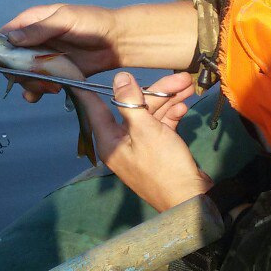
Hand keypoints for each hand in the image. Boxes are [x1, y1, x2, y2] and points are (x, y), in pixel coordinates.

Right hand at [1, 3, 121, 100]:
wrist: (117, 41)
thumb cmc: (92, 23)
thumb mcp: (65, 19)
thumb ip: (39, 29)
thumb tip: (11, 39)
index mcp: (33, 22)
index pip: (6, 35)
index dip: (1, 49)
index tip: (5, 63)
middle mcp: (34, 40)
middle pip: (12, 60)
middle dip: (18, 72)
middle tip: (34, 78)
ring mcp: (43, 58)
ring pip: (23, 75)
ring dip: (29, 83)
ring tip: (46, 87)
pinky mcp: (54, 72)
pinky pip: (38, 83)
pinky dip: (35, 91)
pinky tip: (40, 95)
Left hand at [74, 72, 211, 213]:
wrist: (191, 199)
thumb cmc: (163, 166)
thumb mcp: (146, 130)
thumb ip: (130, 102)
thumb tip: (119, 77)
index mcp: (109, 140)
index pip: (94, 108)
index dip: (89, 89)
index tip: (79, 70)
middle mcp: (121, 142)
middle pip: (133, 107)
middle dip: (157, 91)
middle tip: (180, 78)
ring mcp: (140, 146)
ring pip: (150, 114)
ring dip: (169, 100)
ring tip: (189, 86)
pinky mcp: (158, 149)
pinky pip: (161, 126)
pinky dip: (172, 115)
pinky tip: (185, 107)